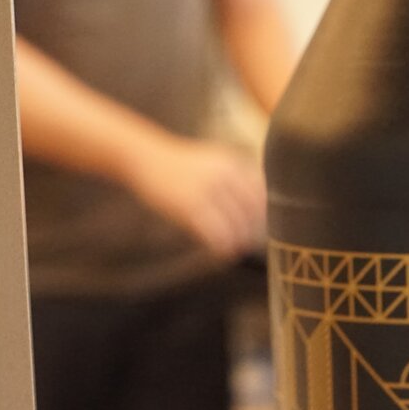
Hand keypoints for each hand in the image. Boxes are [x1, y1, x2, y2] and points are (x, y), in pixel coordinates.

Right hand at [123, 135, 265, 259]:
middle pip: (251, 213)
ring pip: (236, 224)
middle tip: (247, 243)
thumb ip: (235, 179)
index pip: (261, 195)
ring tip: (235, 249)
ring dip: (238, 241)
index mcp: (233, 164)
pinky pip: (215, 232)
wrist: (146, 158)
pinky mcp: (190, 206)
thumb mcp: (213, 162)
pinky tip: (221, 251)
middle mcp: (224, 175)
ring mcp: (208, 190)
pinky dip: (222, 245)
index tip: (258, 227)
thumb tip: (257, 209)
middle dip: (252, 231)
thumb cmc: (181, 166)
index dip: (262, 215)